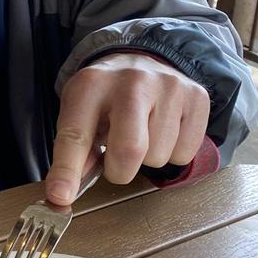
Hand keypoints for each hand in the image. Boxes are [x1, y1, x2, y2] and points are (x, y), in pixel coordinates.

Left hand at [46, 52, 209, 204]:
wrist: (142, 61)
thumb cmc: (105, 96)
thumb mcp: (79, 112)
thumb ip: (73, 150)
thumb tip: (64, 191)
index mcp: (91, 85)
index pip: (76, 135)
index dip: (67, 170)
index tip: (60, 196)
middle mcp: (131, 82)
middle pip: (129, 150)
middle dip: (119, 171)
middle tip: (115, 163)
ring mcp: (168, 87)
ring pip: (159, 156)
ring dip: (146, 160)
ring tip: (141, 135)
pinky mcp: (196, 97)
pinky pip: (185, 153)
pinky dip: (171, 154)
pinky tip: (162, 131)